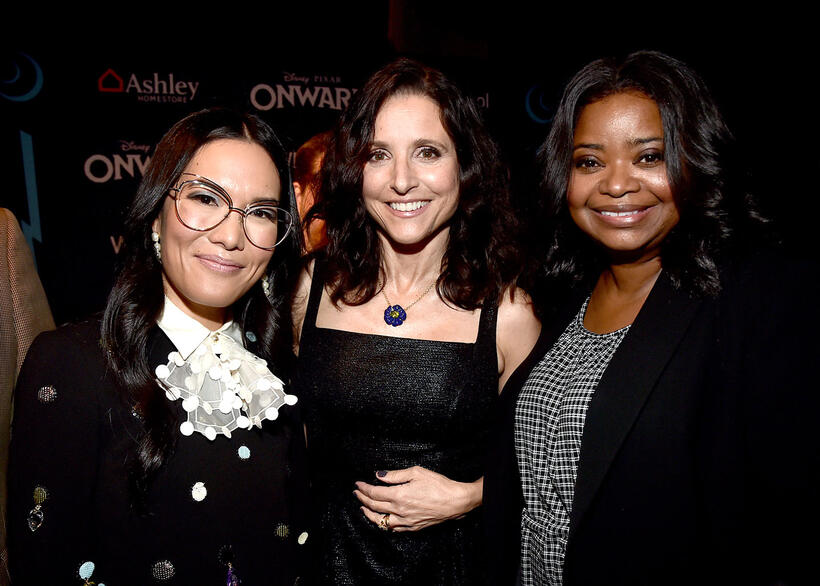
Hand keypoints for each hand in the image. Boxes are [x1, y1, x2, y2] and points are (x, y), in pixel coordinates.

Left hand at [353, 466, 482, 531]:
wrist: (455, 502)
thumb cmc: (439, 485)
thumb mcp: (416, 472)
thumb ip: (395, 475)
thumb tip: (378, 475)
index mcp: (399, 496)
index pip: (375, 493)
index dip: (364, 488)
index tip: (358, 484)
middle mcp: (400, 511)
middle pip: (374, 506)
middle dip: (363, 499)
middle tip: (357, 493)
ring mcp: (406, 521)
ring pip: (381, 521)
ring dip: (369, 514)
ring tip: (363, 508)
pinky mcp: (413, 527)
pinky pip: (393, 529)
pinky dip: (383, 524)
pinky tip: (381, 520)